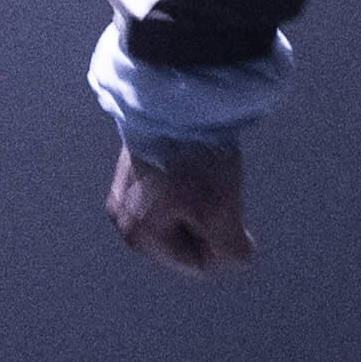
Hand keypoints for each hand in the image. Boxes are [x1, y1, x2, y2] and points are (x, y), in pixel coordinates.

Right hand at [110, 142, 255, 275]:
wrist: (174, 97)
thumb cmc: (193, 156)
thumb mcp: (221, 212)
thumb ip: (230, 251)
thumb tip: (237, 256)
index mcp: (139, 237)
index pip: (200, 263)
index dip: (222, 237)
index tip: (221, 202)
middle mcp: (123, 220)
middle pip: (188, 239)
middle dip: (207, 219)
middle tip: (212, 184)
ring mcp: (124, 193)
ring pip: (182, 214)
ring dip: (200, 199)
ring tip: (202, 170)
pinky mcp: (133, 169)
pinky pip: (171, 191)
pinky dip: (189, 181)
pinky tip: (191, 159)